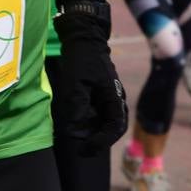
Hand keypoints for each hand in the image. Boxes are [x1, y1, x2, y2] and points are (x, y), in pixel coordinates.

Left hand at [52, 8, 128, 152]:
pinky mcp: (103, 95)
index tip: (85, 147)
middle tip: (83, 149)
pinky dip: (92, 123)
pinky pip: (101, 115)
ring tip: (79, 138)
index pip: (114, 128)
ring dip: (96, 132)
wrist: (85, 40)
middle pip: (114, 128)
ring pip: (108, 123)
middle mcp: (116, 100)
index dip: (101, 141)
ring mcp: (111, 97)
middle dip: (99, 141)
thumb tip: (74, 131)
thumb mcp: (75, 84)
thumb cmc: (81, 61)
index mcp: (114, 98)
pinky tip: (78, 124)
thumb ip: (76, 108)